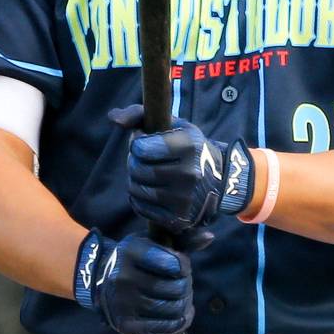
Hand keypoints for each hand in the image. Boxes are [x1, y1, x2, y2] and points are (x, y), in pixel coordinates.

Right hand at [74, 229, 192, 333]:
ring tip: (184, 299)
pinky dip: (179, 322)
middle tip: (184, 284)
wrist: (102, 279)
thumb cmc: (135, 259)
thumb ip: (181, 240)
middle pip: (176, 289)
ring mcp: (123, 303)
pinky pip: (163, 328)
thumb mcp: (152, 242)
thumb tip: (209, 236)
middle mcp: (124, 277)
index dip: (185, 266)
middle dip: (187, 286)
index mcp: (131, 252)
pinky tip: (182, 316)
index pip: (174, 264)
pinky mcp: (126, 325)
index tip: (181, 266)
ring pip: (172, 309)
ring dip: (185, 305)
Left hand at [111, 105, 254, 232]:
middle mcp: (190, 173)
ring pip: (136, 189)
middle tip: (144, 159)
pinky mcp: (179, 218)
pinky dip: (139, 199)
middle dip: (134, 162)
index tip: (146, 142)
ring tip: (147, 173)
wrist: (220, 180)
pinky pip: (141, 208)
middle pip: (137, 169)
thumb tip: (113, 118)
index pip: (141, 148)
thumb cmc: (188, 147)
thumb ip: (139, 115)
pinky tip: (151, 189)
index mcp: (190, 146)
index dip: (137, 143)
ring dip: (135, 180)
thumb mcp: (172, 124)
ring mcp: (185, 199)